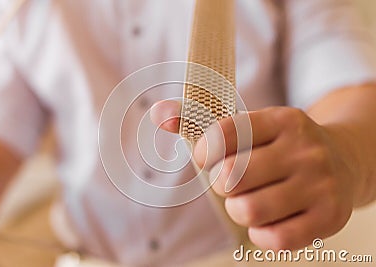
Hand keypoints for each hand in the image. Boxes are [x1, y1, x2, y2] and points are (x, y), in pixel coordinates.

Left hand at [151, 100, 356, 250]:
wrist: (345, 160)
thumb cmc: (283, 146)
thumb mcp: (254, 126)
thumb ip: (201, 121)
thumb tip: (158, 114)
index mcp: (282, 120)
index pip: (224, 134)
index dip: (203, 151)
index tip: (205, 158)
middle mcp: (304, 149)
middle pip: (231, 177)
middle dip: (222, 184)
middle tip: (232, 181)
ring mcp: (320, 184)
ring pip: (248, 210)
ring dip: (238, 210)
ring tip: (248, 201)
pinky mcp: (329, 216)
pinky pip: (275, 238)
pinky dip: (260, 234)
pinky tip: (266, 221)